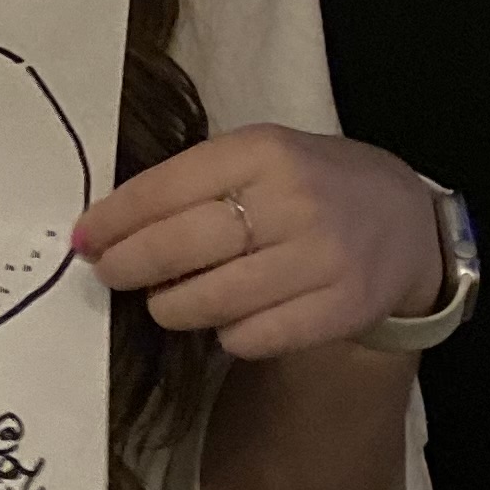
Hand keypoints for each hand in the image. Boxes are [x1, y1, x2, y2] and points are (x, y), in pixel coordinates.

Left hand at [75, 124, 444, 355]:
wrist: (405, 221)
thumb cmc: (310, 185)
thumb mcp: (260, 158)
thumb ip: (194, 183)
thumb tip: (107, 228)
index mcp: (263, 151)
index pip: (167, 188)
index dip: (115, 220)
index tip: (84, 240)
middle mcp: (293, 201)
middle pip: (181, 247)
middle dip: (129, 266)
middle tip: (110, 274)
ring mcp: (320, 258)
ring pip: (210, 301)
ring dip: (171, 308)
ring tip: (169, 300)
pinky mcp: (339, 309)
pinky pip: (251, 337)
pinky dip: (226, 334)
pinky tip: (229, 319)